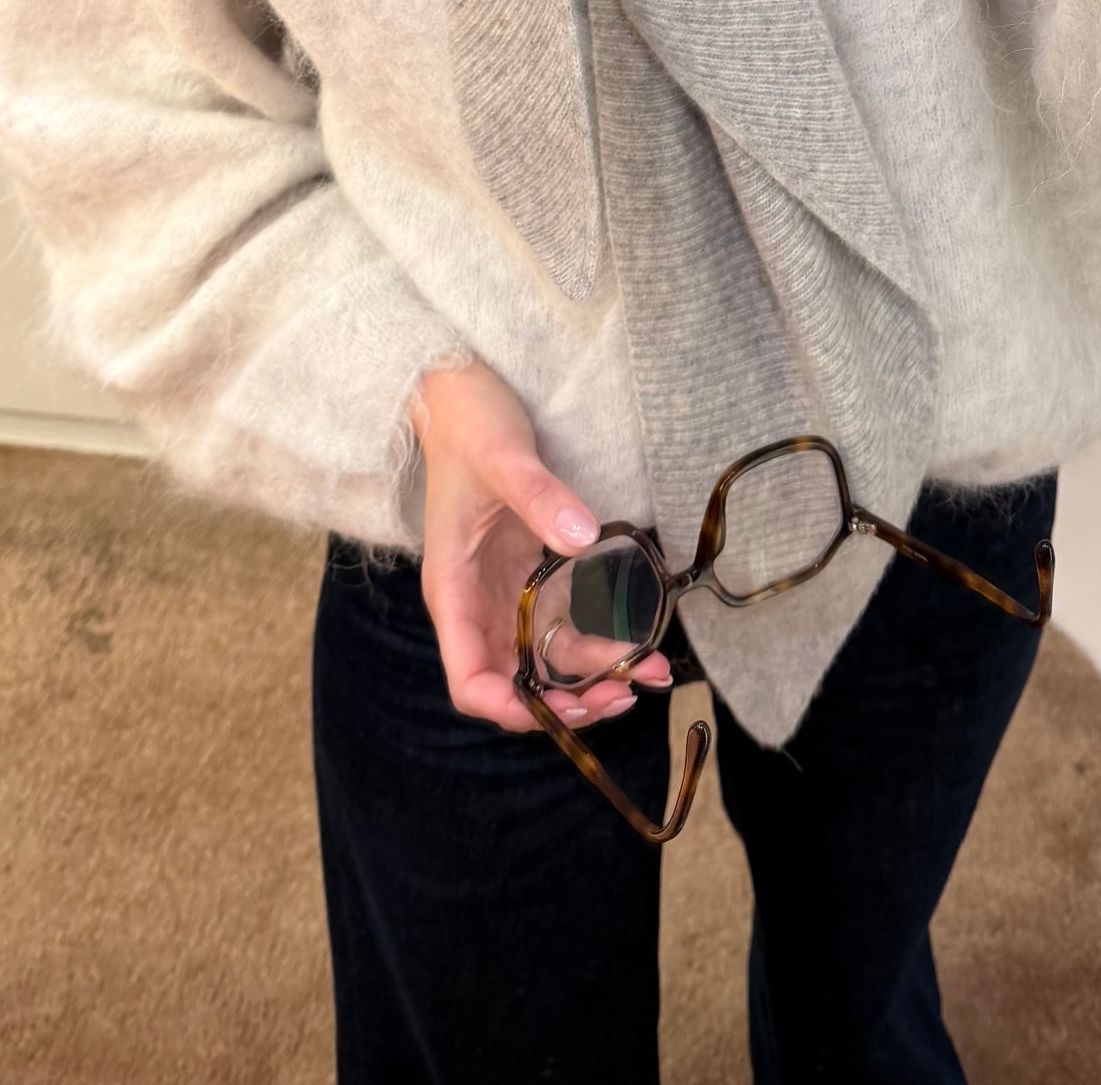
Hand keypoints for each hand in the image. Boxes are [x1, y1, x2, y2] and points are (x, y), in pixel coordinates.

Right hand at [408, 357, 671, 732]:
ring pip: (546, 660)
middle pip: (513, 682)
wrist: (462, 392)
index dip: (509, 707)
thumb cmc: (469, 425)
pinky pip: (565, 625)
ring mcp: (507, 591)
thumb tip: (584, 538)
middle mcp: (480, 603)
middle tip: (623, 695)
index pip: (469, 679)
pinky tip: (638, 647)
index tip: (560, 708)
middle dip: (564, 702)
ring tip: (646, 678)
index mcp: (455, 589)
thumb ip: (539, 496)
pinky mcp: (532, 574)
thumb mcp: (502, 456)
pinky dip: (599, 644)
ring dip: (591, 680)